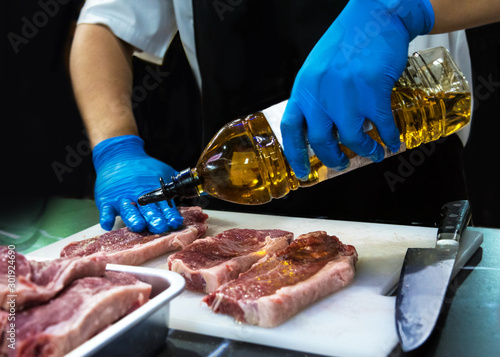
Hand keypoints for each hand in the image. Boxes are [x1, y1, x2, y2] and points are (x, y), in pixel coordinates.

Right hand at [92, 135, 182, 232]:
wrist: (119, 155)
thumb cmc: (142, 167)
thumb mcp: (161, 172)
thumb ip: (174, 184)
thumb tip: (191, 190)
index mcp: (153, 191)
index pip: (164, 205)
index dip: (170, 214)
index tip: (176, 222)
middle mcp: (138, 196)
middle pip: (148, 209)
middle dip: (154, 219)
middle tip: (160, 227)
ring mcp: (122, 198)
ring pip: (128, 210)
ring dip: (133, 218)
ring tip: (138, 226)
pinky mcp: (107, 199)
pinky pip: (106, 209)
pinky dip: (106, 217)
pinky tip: (107, 224)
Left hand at [280, 0, 434, 178]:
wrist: (375, 16)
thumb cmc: (347, 41)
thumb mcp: (317, 68)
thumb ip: (315, 96)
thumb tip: (321, 126)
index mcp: (304, 88)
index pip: (292, 129)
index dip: (296, 155)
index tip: (303, 171)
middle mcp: (320, 93)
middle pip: (321, 141)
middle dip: (333, 159)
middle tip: (342, 163)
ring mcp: (346, 94)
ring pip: (351, 138)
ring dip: (364, 151)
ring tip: (373, 153)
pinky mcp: (372, 91)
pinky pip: (381, 126)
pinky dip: (388, 138)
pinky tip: (392, 141)